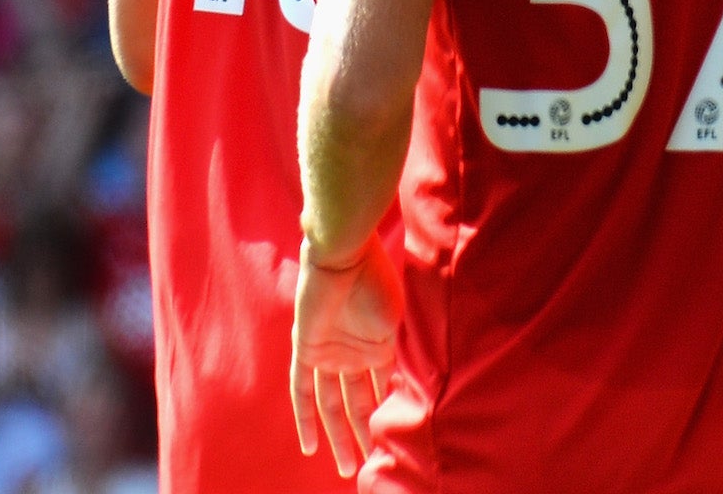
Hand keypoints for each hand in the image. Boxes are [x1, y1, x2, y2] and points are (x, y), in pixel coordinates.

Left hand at [291, 234, 401, 476]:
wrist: (344, 256)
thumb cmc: (377, 282)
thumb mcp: (397, 325)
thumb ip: (402, 355)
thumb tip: (420, 389)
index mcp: (380, 346)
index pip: (384, 390)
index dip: (390, 417)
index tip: (399, 444)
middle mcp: (354, 354)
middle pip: (357, 404)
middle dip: (363, 435)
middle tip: (368, 467)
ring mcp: (329, 354)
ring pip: (332, 405)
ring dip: (340, 435)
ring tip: (348, 466)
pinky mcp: (307, 351)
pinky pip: (302, 392)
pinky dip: (306, 419)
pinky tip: (310, 447)